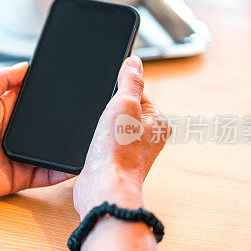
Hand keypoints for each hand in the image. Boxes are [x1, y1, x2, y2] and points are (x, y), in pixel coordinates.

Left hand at [0, 62, 72, 201]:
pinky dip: (60, 173)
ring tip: (85, 141)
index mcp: (4, 111)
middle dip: (61, 123)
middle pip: (45, 127)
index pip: (32, 103)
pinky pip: (46, 176)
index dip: (48, 98)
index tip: (67, 89)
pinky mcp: (20, 177)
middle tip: (82, 116)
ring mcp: (18, 156)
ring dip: (64, 148)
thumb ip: (2, 77)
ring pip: (49, 152)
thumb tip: (24, 65)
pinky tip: (74, 166)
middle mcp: (13, 134)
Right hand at [73, 56, 169, 216]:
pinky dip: (94, 143)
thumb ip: (130, 80)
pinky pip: (103, 144)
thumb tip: (134, 62)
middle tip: (102, 120)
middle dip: (107, 110)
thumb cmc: (119, 152)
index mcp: (158, 122)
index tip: (109, 99)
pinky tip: (92, 147)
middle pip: (122, 109)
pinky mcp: (114, 163)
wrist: (104, 188)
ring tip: (98, 136)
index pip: (138, 92)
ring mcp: (132, 152)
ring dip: (99, 128)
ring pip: (110, 127)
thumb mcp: (124, 104)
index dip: (119, 91)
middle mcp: (148, 138)